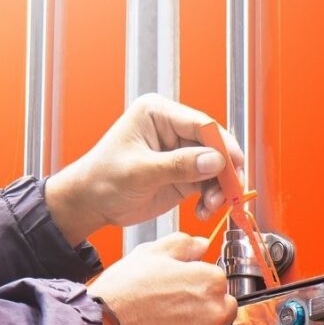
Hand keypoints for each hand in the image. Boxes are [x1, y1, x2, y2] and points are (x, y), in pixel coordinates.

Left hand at [46, 94, 244, 244]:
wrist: (89, 204)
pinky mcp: (182, 174)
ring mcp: (179, 153)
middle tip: (230, 191)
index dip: (221, 145)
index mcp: (158, 114)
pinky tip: (204, 210)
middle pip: (213, 145)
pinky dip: (211, 198)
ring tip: (212, 206)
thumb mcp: (140, 172)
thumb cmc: (102, 180)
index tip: (234, 165)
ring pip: (214, 166)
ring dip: (219, 188)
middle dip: (224, 170)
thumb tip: (215, 160)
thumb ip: (178, 165)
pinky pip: (207, 184)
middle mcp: (172, 129)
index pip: (200, 124)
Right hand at [88, 232, 244, 324]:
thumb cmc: (121, 293)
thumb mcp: (149, 254)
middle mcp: (215, 311)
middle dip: (211, 316)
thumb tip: (201, 245)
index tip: (187, 297)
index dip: (201, 290)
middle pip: (227, 314)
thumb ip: (182, 245)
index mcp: (208, 280)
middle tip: (186, 320)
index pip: (220, 284)